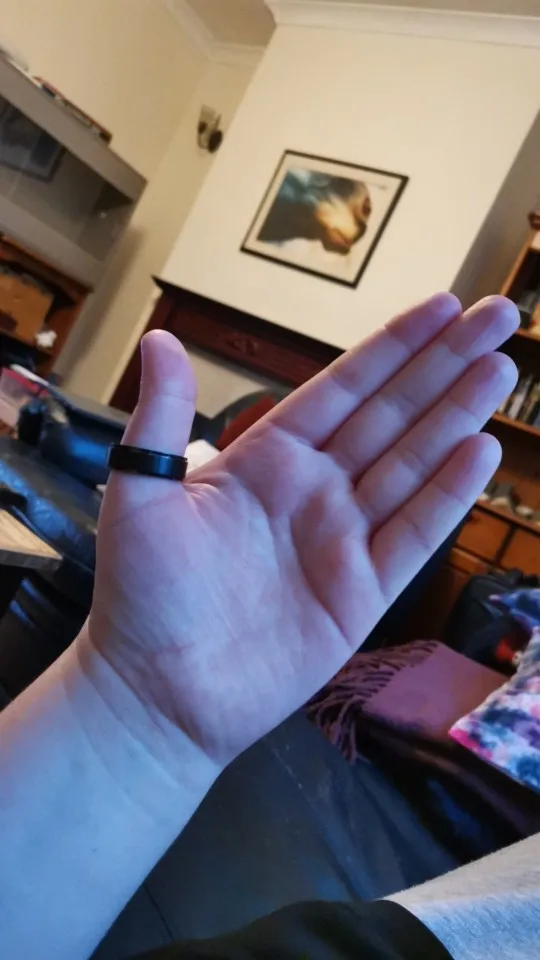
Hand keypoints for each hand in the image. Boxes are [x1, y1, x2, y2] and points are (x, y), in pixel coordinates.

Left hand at [83, 293, 516, 772]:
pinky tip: (481, 450)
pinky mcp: (362, 594)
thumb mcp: (140, 498)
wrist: (157, 696)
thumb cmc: (140, 597)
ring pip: (414, 465)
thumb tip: (161, 338)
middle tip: (497, 315)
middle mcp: (315, 490)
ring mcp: (344, 541)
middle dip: (445, 364)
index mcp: (267, 459)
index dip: (392, 348)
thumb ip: (161, 420)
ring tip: (500, 367)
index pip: (342, 389)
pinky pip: (413, 535)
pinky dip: (448, 496)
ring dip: (458, 416)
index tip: (440, 307)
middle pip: (393, 415)